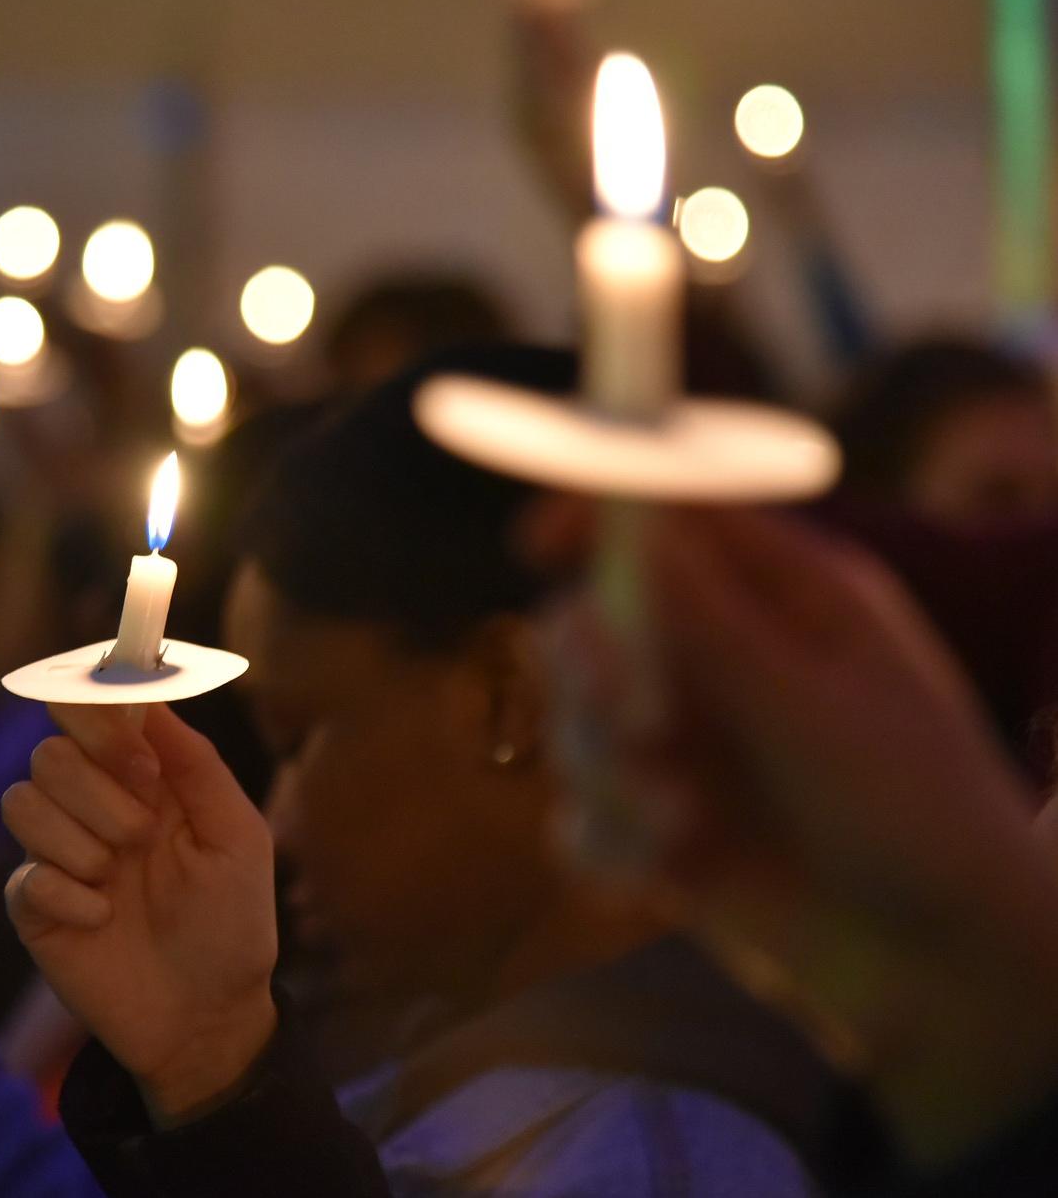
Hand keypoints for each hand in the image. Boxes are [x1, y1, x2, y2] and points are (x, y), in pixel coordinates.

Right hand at [1, 703, 276, 1123]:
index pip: (89, 712)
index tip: (141, 765)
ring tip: (119, 880)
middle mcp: (90, 806)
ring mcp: (57, 854)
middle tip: (144, 835)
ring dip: (80, 842)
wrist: (207, 1018)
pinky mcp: (33, 907)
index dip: (101, 722)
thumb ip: (195, 762)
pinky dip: (68, 896)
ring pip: (21, 802)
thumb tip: (149, 697)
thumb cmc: (230, 923)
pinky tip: (103, 921)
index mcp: (139, 778)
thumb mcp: (237, 835)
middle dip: (100, 793)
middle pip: (48, 753)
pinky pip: (22, 875)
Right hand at [561, 508, 1057, 1164]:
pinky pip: (581, 814)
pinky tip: (655, 875)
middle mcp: (723, 660)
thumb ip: (714, 626)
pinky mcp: (659, 825)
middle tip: (629, 716)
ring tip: (674, 820)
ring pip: (575, 720)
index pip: (671, 522)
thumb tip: (632, 528)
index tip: (539, 544)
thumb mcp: (817, 712)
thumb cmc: (920, 818)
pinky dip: (604, 839)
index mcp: (784, 601)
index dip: (596, 518)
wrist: (948, 969)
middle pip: (594, 617)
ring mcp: (688, 744)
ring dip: (606, 770)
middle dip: (589, 667)